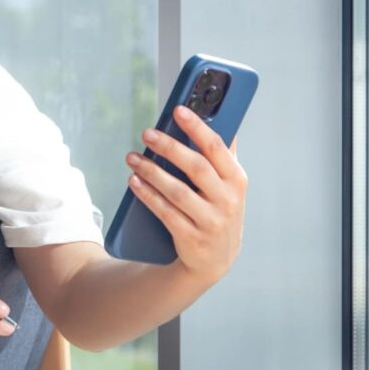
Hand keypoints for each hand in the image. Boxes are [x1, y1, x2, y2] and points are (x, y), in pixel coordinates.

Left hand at [124, 105, 247, 284]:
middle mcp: (227, 200)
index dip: (198, 127)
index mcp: (237, 180)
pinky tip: (133, 182)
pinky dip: (148, 196)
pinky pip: (165, 213)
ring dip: (151, 172)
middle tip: (147, 133)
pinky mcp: (191, 238)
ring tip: (132, 157)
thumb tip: (220, 117)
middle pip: (196, 167)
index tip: (178, 109)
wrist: (215, 260)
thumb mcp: (229, 185)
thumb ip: (223, 155)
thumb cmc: (219, 210)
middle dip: (169, 147)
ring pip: (177, 191)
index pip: (217, 147)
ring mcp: (210, 221)